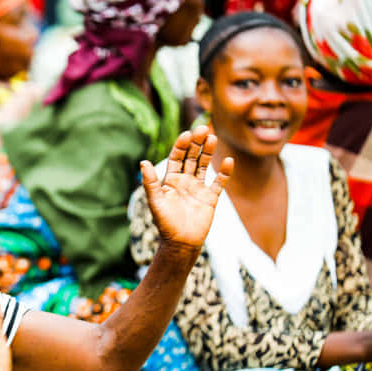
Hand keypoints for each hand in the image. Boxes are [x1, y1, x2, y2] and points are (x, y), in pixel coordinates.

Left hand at [142, 126, 232, 248]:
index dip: (181, 145)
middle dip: (197, 143)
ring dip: (208, 152)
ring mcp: (198, 188)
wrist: (181, 243)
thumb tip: (142, 162)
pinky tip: (229, 161)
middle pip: (192, 157)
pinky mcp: (210, 198)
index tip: (187, 134)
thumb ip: (150, 182)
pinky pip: (219, 182)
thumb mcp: (156, 202)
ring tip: (213, 138)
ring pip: (204, 165)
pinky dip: (224, 173)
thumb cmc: (165, 224)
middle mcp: (184, 181)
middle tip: (203, 128)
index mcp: (170, 180)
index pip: (176, 157)